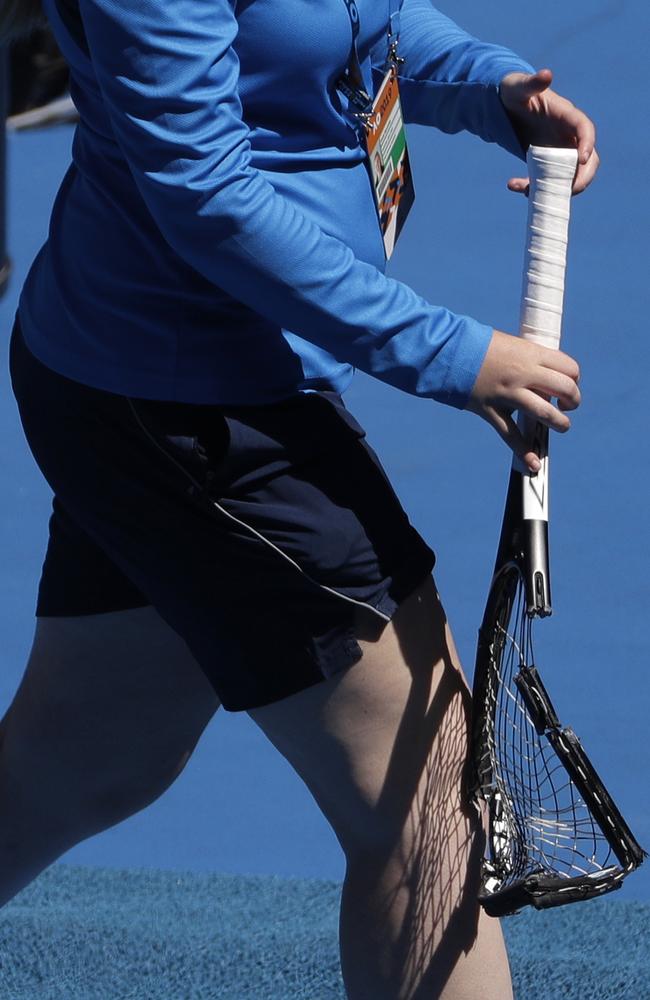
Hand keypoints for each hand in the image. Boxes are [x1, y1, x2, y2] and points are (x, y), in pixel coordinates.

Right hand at [466, 330, 580, 472]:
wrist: (448, 352)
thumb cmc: (478, 345)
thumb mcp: (511, 344)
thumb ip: (528, 359)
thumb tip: (544, 373)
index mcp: (531, 354)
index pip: (569, 368)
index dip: (574, 378)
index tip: (569, 384)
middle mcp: (524, 374)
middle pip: (565, 389)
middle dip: (573, 400)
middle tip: (568, 405)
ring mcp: (508, 394)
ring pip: (545, 413)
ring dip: (560, 423)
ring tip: (561, 426)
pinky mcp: (491, 410)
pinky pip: (511, 434)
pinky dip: (523, 451)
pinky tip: (533, 464)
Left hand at [499, 68, 598, 194]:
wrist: (505, 103)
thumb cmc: (514, 90)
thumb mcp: (519, 87)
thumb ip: (531, 83)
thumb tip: (546, 74)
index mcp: (566, 115)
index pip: (584, 128)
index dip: (588, 143)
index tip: (582, 159)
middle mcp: (568, 135)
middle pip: (589, 159)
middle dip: (582, 176)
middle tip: (569, 190)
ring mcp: (559, 150)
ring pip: (570, 175)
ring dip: (557, 188)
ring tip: (530, 191)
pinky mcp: (547, 162)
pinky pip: (549, 179)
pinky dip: (536, 187)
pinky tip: (515, 185)